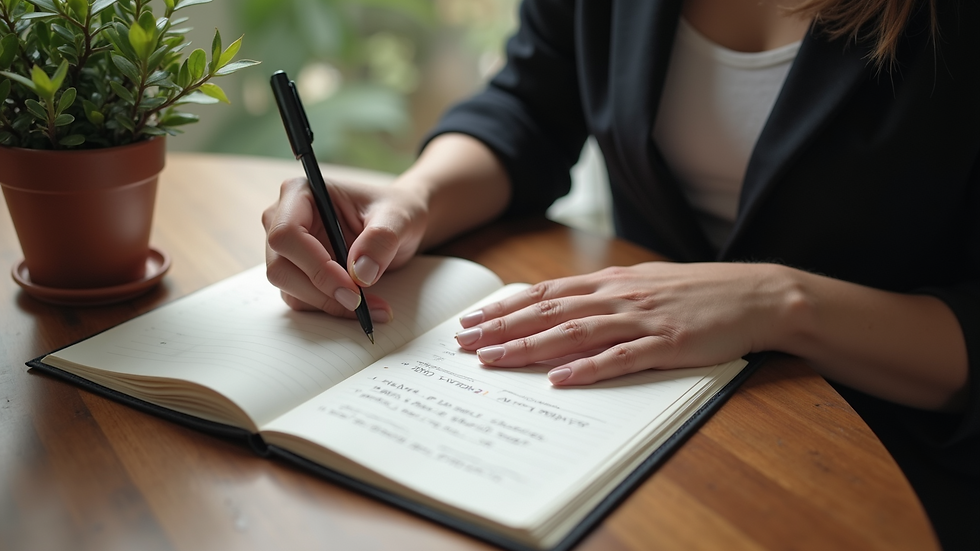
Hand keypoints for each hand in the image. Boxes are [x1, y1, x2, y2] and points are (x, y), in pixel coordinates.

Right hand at [262, 176, 428, 319]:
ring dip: (328, 304)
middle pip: (280, 267)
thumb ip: (381, 239)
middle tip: (360, 304)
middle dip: (321, 291)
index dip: (316, 265)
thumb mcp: (398, 218)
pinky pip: (302, 300)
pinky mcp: (296, 272)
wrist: (396, 226)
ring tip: (371, 307)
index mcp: (300, 192)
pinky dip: (331, 308)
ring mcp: (286, 249)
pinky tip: (362, 307)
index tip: (352, 286)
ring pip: (289, 289)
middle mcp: (282, 219)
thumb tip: (360, 273)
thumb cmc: (393, 212)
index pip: (287, 234)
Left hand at [454, 262, 795, 384]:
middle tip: (464, 343)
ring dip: (530, 347)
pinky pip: (621, 358)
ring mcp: (642, 319)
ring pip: (574, 333)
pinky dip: (588, 369)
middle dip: (502, 327)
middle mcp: (619, 296)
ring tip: (494, 359)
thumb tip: (559, 309)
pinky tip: (560, 380)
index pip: (545, 293)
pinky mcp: (667, 344)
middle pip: (549, 311)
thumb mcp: (643, 284)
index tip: (472, 320)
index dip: (506, 307)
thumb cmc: (698, 292)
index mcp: (611, 282)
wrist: (756, 293)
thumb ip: (602, 296)